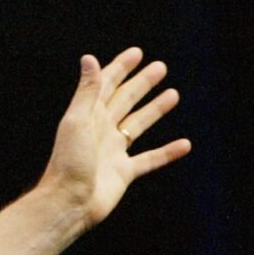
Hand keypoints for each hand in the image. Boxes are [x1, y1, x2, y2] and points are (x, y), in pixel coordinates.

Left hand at [40, 47, 192, 227]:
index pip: (106, 85)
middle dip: (142, 83)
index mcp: (88, 115)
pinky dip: (167, 152)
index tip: (137, 53)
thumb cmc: (68, 162)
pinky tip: (185, 144)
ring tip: (173, 94)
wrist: (69, 201)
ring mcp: (113, 151)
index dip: (120, 68)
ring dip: (155, 110)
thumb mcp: (77, 121)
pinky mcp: (124, 172)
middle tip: (161, 67)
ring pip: (138, 125)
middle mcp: (101, 130)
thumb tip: (90, 58)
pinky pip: (150, 159)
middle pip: (125, 100)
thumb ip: (87, 91)